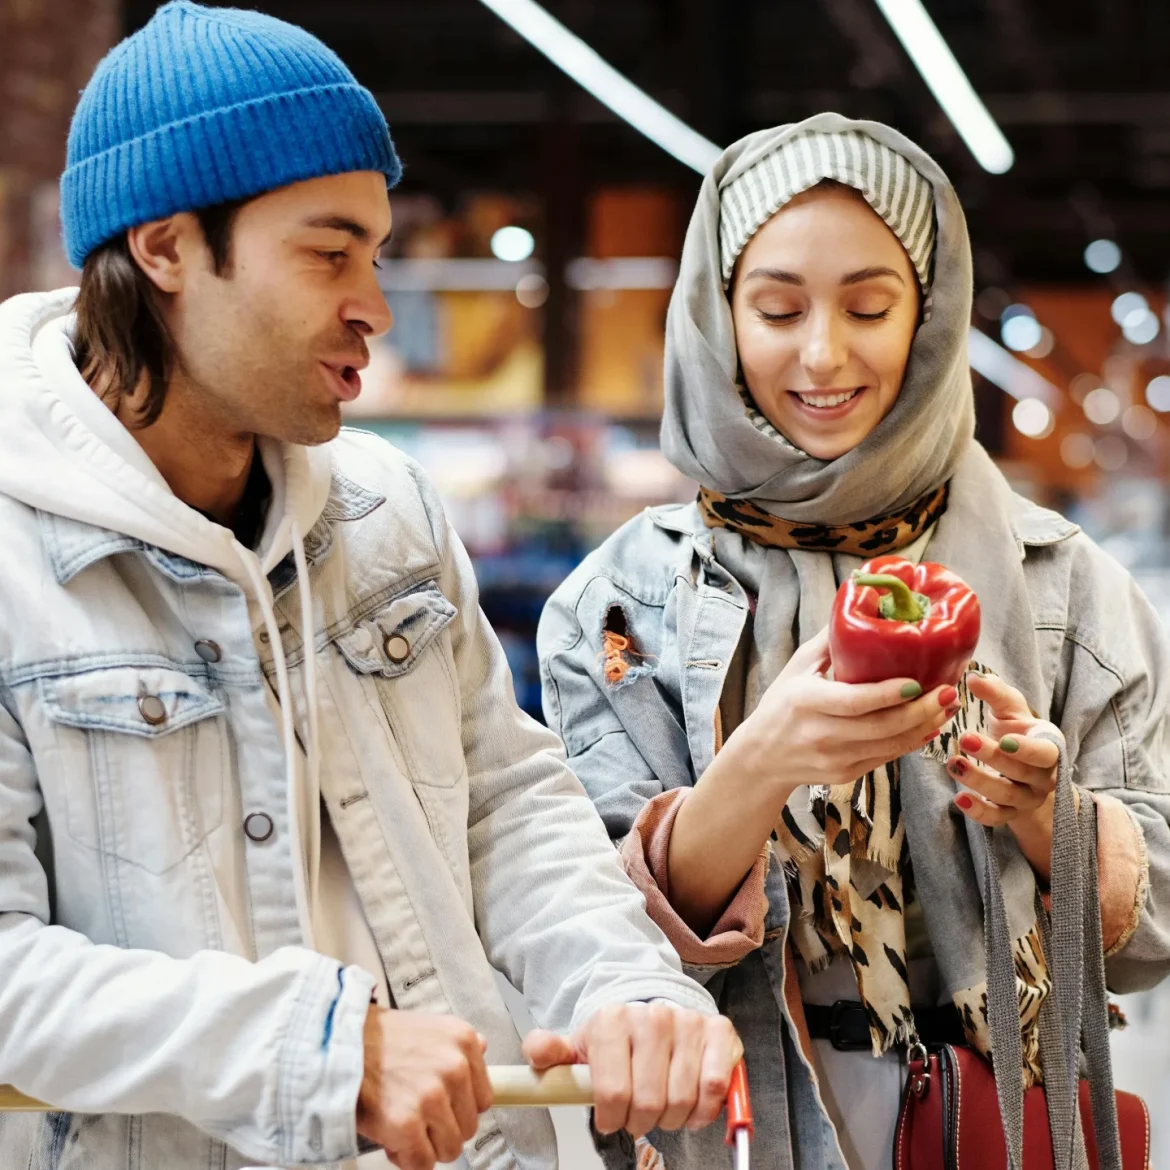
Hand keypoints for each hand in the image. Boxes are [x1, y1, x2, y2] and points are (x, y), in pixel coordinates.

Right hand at [357, 1007, 492, 1169]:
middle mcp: (454, 1067)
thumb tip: (483, 1050)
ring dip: (425, 1146)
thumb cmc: (374, 1040)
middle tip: (414, 1116)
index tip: (438, 1107)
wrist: (332, 1046)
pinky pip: (422, 1163)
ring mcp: (432, 1097)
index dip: (457, 1109)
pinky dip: (405, 1157)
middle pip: (468, 1127)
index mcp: (463, 1041)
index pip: (483, 1098)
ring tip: (400, 1123)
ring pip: (450, 1149)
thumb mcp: (426, 1027)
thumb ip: (456, 1045)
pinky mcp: (407, 1124)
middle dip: (441, 1130)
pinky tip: (389, 1135)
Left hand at [522, 1003, 741, 1137]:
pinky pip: (714, 1088)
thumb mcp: (578, 1045)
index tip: (609, 1116)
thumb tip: (535, 1053)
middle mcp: (653, 1016)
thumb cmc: (615, 1038)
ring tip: (661, 1106)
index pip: (613, 1093)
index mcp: (613, 1020)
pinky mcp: (719, 1031)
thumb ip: (551, 1051)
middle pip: (649, 1102)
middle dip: (640, 1121)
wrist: (652, 1008)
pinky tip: (691, 1105)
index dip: (611, 1117)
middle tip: (637, 1114)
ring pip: (682, 1100)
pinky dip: (704, 1109)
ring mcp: (688, 1022)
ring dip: (671, 1118)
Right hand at [733, 626, 959, 791]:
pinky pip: (886, 758)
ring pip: (889, 746)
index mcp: (806, 702)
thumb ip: (829, 642)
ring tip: (948, 706)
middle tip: (949, 692)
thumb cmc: (782, 704)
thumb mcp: (797, 668)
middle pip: (880, 727)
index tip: (917, 681)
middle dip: (921, 711)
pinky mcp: (845, 774)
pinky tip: (929, 726)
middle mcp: (821, 734)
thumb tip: (861, 605)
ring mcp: (834, 758)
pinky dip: (911, 742)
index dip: (887, 694)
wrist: (762, 756)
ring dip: (924, 727)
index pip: (853, 701)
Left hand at [947, 673, 1062, 876]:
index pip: (1046, 752)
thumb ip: (996, 693)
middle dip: (993, 758)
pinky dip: (979, 811)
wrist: (1023, 767)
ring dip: (979, 781)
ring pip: (1007, 796)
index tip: (1004, 739)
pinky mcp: (1010, 814)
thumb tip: (973, 677)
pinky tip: (959, 799)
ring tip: (953, 764)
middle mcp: (1043, 777)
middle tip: (964, 738)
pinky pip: (997, 818)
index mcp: (1049, 747)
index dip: (1027, 749)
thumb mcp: (1010, 710)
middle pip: (1022, 772)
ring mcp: (1028, 798)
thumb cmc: (1016, 731)